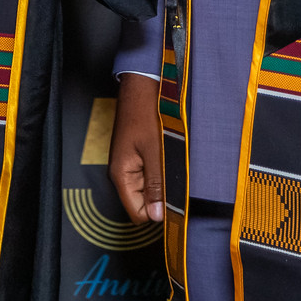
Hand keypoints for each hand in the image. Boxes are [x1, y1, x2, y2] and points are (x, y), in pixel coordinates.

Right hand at [110, 73, 163, 223]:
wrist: (143, 84)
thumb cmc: (146, 111)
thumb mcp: (155, 151)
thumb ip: (156, 185)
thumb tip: (158, 215)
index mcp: (121, 175)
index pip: (139, 213)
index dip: (158, 212)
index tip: (176, 202)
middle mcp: (123, 172)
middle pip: (145, 201)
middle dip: (163, 194)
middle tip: (178, 177)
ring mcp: (131, 163)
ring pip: (151, 187)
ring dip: (166, 180)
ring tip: (175, 161)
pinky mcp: (139, 154)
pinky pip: (153, 172)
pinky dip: (164, 168)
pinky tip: (172, 154)